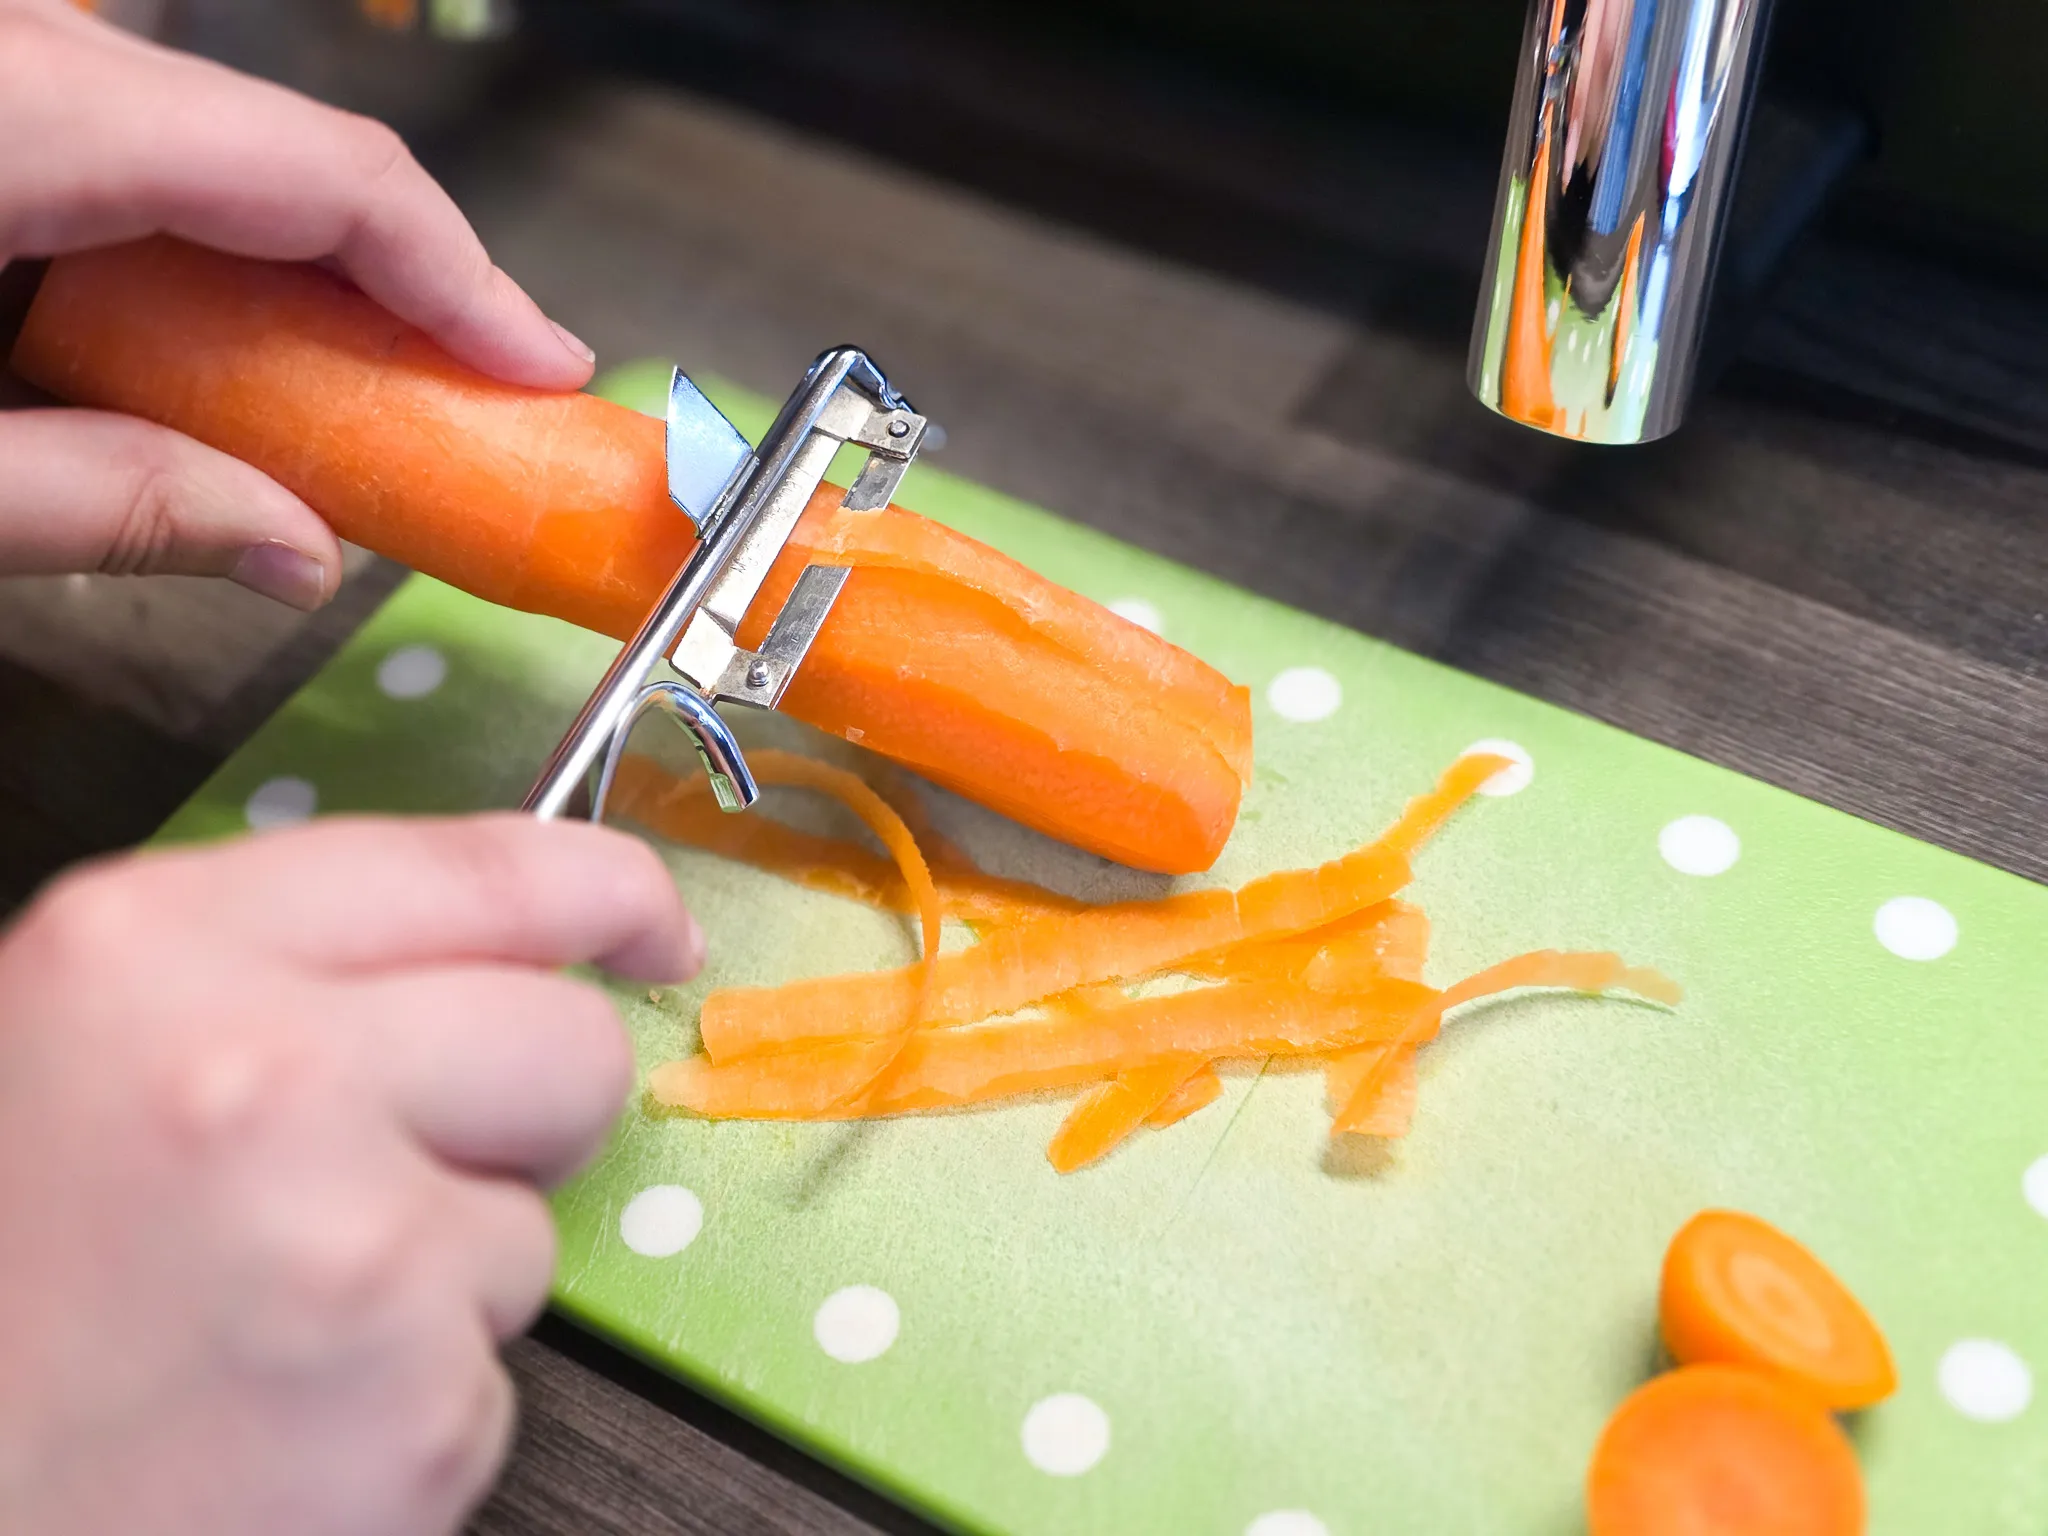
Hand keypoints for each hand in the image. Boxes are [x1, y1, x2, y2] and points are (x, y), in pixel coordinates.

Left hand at [0, 0, 593, 606]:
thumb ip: (105, 502)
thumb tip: (296, 554)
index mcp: (24, 117)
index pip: (329, 171)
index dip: (465, 279)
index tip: (543, 374)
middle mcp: (32, 58)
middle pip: (289, 156)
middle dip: (399, 294)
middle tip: (473, 413)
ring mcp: (10, 67)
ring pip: (215, 152)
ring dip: (300, 285)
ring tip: (352, 407)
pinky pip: (131, 149)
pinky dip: (197, 256)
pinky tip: (212, 352)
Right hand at [0, 815, 700, 1535]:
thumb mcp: (75, 1047)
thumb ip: (269, 971)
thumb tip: (486, 953)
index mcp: (157, 952)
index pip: (487, 869)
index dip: (610, 891)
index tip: (656, 930)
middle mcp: (264, 1075)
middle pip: (569, 1043)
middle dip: (529, 1112)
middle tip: (399, 1180)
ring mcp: (353, 1250)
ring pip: (534, 1229)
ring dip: (440, 1284)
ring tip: (272, 1330)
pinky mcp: (413, 1416)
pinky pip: (492, 1380)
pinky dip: (412, 1410)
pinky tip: (278, 1429)